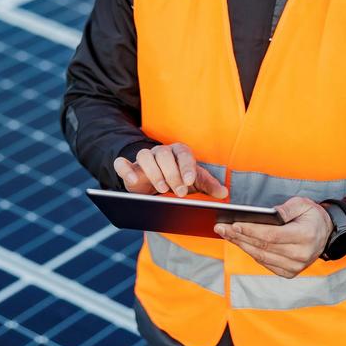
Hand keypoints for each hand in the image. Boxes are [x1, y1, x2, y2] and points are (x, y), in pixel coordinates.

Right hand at [112, 143, 228, 198]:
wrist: (160, 183)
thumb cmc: (180, 180)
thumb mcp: (196, 183)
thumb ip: (209, 186)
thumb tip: (223, 193)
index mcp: (180, 152)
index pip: (184, 154)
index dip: (186, 167)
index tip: (189, 181)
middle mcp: (162, 152)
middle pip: (164, 155)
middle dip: (172, 174)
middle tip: (179, 192)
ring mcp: (145, 158)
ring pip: (145, 156)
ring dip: (153, 172)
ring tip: (161, 190)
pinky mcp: (130, 168)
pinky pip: (122, 163)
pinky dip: (125, 169)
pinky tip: (132, 180)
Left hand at [214, 197, 332, 277]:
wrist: (326, 234)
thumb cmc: (312, 216)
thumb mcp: (304, 204)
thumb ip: (287, 208)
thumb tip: (269, 213)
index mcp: (305, 237)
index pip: (272, 236)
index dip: (251, 231)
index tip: (233, 224)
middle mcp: (300, 255)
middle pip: (262, 247)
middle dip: (239, 237)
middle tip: (220, 228)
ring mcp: (295, 267)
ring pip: (261, 257)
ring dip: (241, 245)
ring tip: (225, 234)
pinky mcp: (289, 273)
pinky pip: (265, 263)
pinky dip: (251, 252)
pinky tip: (240, 242)